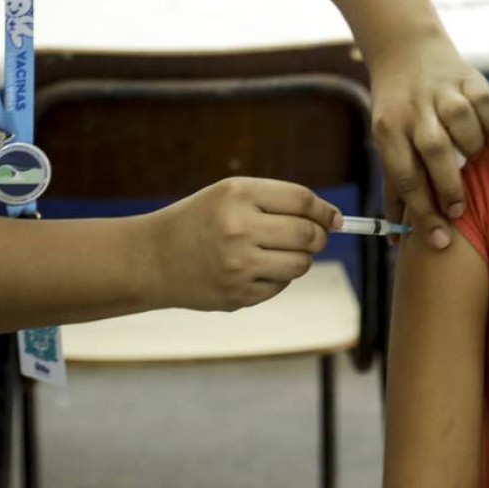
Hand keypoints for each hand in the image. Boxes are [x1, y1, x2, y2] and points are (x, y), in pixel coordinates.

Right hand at [146, 177, 341, 310]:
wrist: (154, 258)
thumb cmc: (202, 220)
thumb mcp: (231, 194)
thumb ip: (280, 201)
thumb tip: (333, 220)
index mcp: (238, 194)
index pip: (302, 200)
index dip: (325, 210)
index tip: (333, 218)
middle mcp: (238, 228)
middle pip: (308, 234)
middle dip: (319, 236)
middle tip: (313, 236)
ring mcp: (238, 265)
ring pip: (301, 264)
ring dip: (301, 258)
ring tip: (280, 252)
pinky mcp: (238, 295)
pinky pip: (281, 286)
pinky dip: (278, 277)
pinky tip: (255, 269)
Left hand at [369, 34, 488, 248]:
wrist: (406, 50)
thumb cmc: (397, 109)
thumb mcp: (387, 142)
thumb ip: (394, 186)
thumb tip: (398, 237)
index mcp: (388, 128)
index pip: (405, 176)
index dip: (423, 213)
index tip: (440, 240)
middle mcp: (414, 108)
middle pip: (435, 151)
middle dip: (449, 187)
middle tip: (458, 211)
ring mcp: (442, 89)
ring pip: (462, 123)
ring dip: (471, 149)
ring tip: (472, 160)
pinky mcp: (469, 77)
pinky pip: (486, 106)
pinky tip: (484, 138)